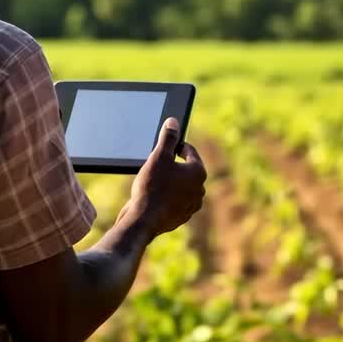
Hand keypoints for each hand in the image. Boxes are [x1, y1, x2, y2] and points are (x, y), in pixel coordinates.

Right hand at [124, 117, 206, 238]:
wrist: (143, 220)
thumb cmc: (152, 186)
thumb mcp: (158, 156)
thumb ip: (168, 138)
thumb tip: (174, 121)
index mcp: (198, 172)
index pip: (189, 151)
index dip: (175, 145)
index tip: (164, 146)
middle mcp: (199, 189)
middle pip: (186, 169)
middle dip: (173, 165)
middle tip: (156, 164)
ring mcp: (191, 205)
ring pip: (180, 186)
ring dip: (169, 181)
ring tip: (153, 180)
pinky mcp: (180, 217)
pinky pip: (174, 200)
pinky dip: (166, 196)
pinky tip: (153, 195)